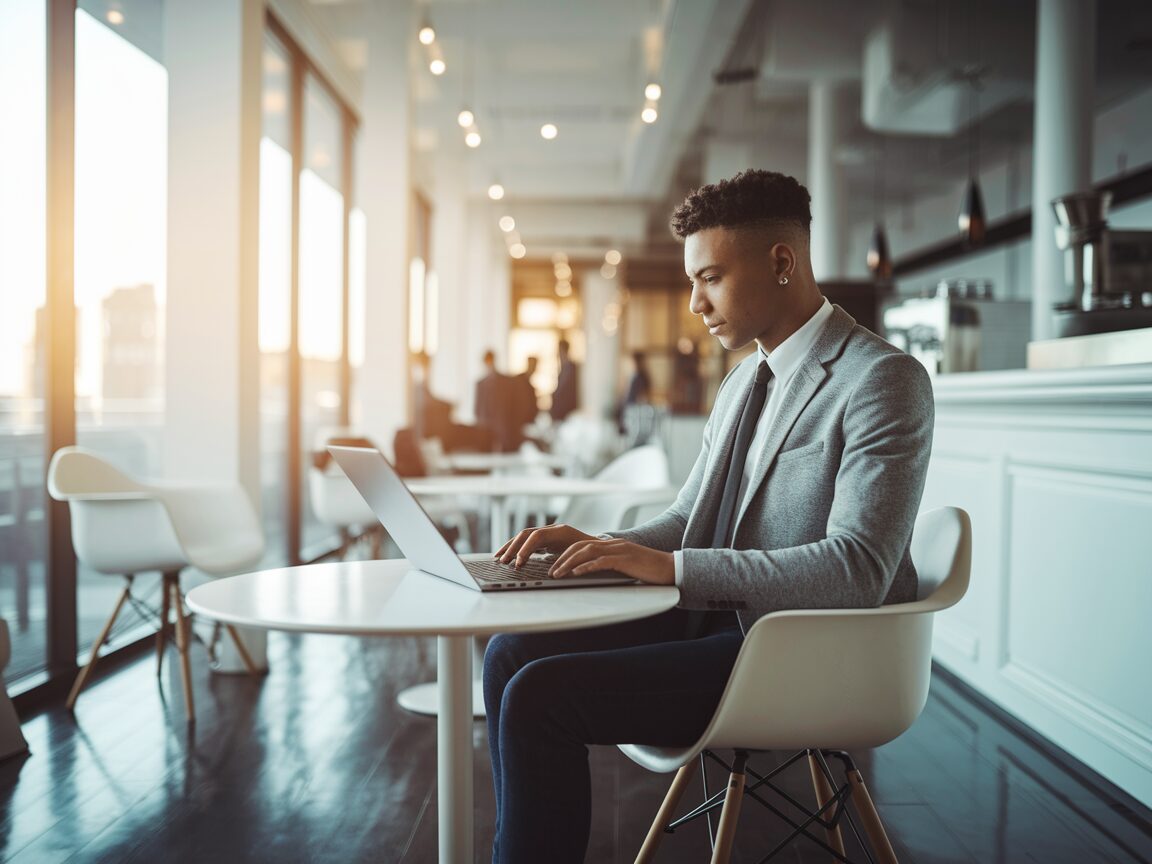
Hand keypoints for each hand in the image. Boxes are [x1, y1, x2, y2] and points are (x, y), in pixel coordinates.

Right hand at [495, 523, 594, 566]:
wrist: (600, 546)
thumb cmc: (592, 554)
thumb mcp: (581, 558)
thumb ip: (567, 562)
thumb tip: (553, 573)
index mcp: (561, 532)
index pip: (537, 537)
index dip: (525, 550)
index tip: (517, 563)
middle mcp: (553, 529)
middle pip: (527, 534)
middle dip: (513, 547)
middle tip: (502, 561)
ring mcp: (549, 532)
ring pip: (525, 536)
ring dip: (511, 547)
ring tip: (500, 558)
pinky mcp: (547, 538)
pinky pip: (529, 540)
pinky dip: (518, 548)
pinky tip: (510, 556)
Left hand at [550, 538, 674, 585]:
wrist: (670, 567)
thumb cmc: (649, 569)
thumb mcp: (625, 565)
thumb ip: (610, 565)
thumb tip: (592, 573)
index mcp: (611, 545)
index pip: (582, 544)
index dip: (566, 554)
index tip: (554, 565)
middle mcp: (612, 544)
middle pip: (579, 546)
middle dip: (561, 558)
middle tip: (550, 571)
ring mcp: (618, 550)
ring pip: (586, 552)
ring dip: (568, 563)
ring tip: (557, 574)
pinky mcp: (624, 559)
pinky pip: (601, 561)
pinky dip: (586, 567)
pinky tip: (576, 574)